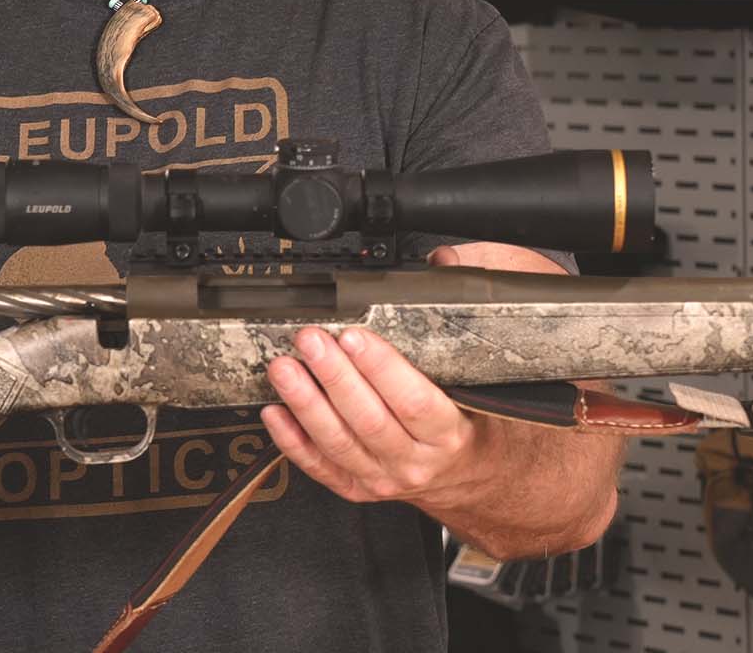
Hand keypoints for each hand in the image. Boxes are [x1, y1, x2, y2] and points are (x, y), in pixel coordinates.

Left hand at [258, 241, 573, 512]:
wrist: (468, 478)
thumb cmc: (468, 425)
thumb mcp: (477, 384)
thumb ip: (456, 330)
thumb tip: (440, 263)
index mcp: (448, 433)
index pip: (413, 400)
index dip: (380, 367)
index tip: (354, 335)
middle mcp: (415, 461)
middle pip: (369, 419)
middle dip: (335, 376)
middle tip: (310, 340)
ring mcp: (383, 479)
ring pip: (338, 442)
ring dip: (306, 403)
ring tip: (284, 369)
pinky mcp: (357, 489)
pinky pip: (320, 468)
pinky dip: (292, 440)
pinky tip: (275, 412)